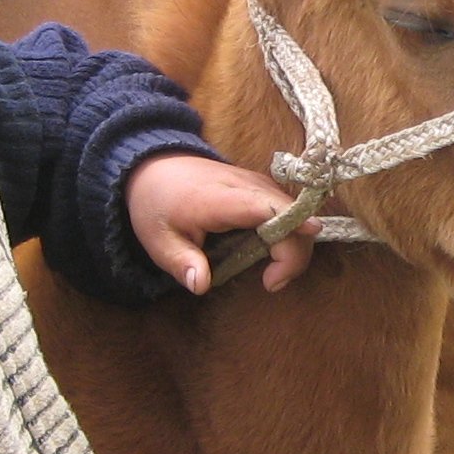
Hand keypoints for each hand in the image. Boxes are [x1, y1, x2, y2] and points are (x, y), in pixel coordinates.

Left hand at [126, 152, 317, 292]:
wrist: (155, 168)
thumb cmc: (157, 205)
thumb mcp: (158, 239)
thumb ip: (181, 262)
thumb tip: (201, 285)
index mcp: (221, 199)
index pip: (268, 207)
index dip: (293, 226)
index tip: (298, 252)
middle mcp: (247, 186)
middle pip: (293, 214)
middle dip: (295, 252)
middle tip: (271, 283)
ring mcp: (258, 184)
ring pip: (296, 213)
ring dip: (294, 246)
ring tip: (271, 274)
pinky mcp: (262, 188)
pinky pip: (288, 211)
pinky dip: (289, 235)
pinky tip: (269, 254)